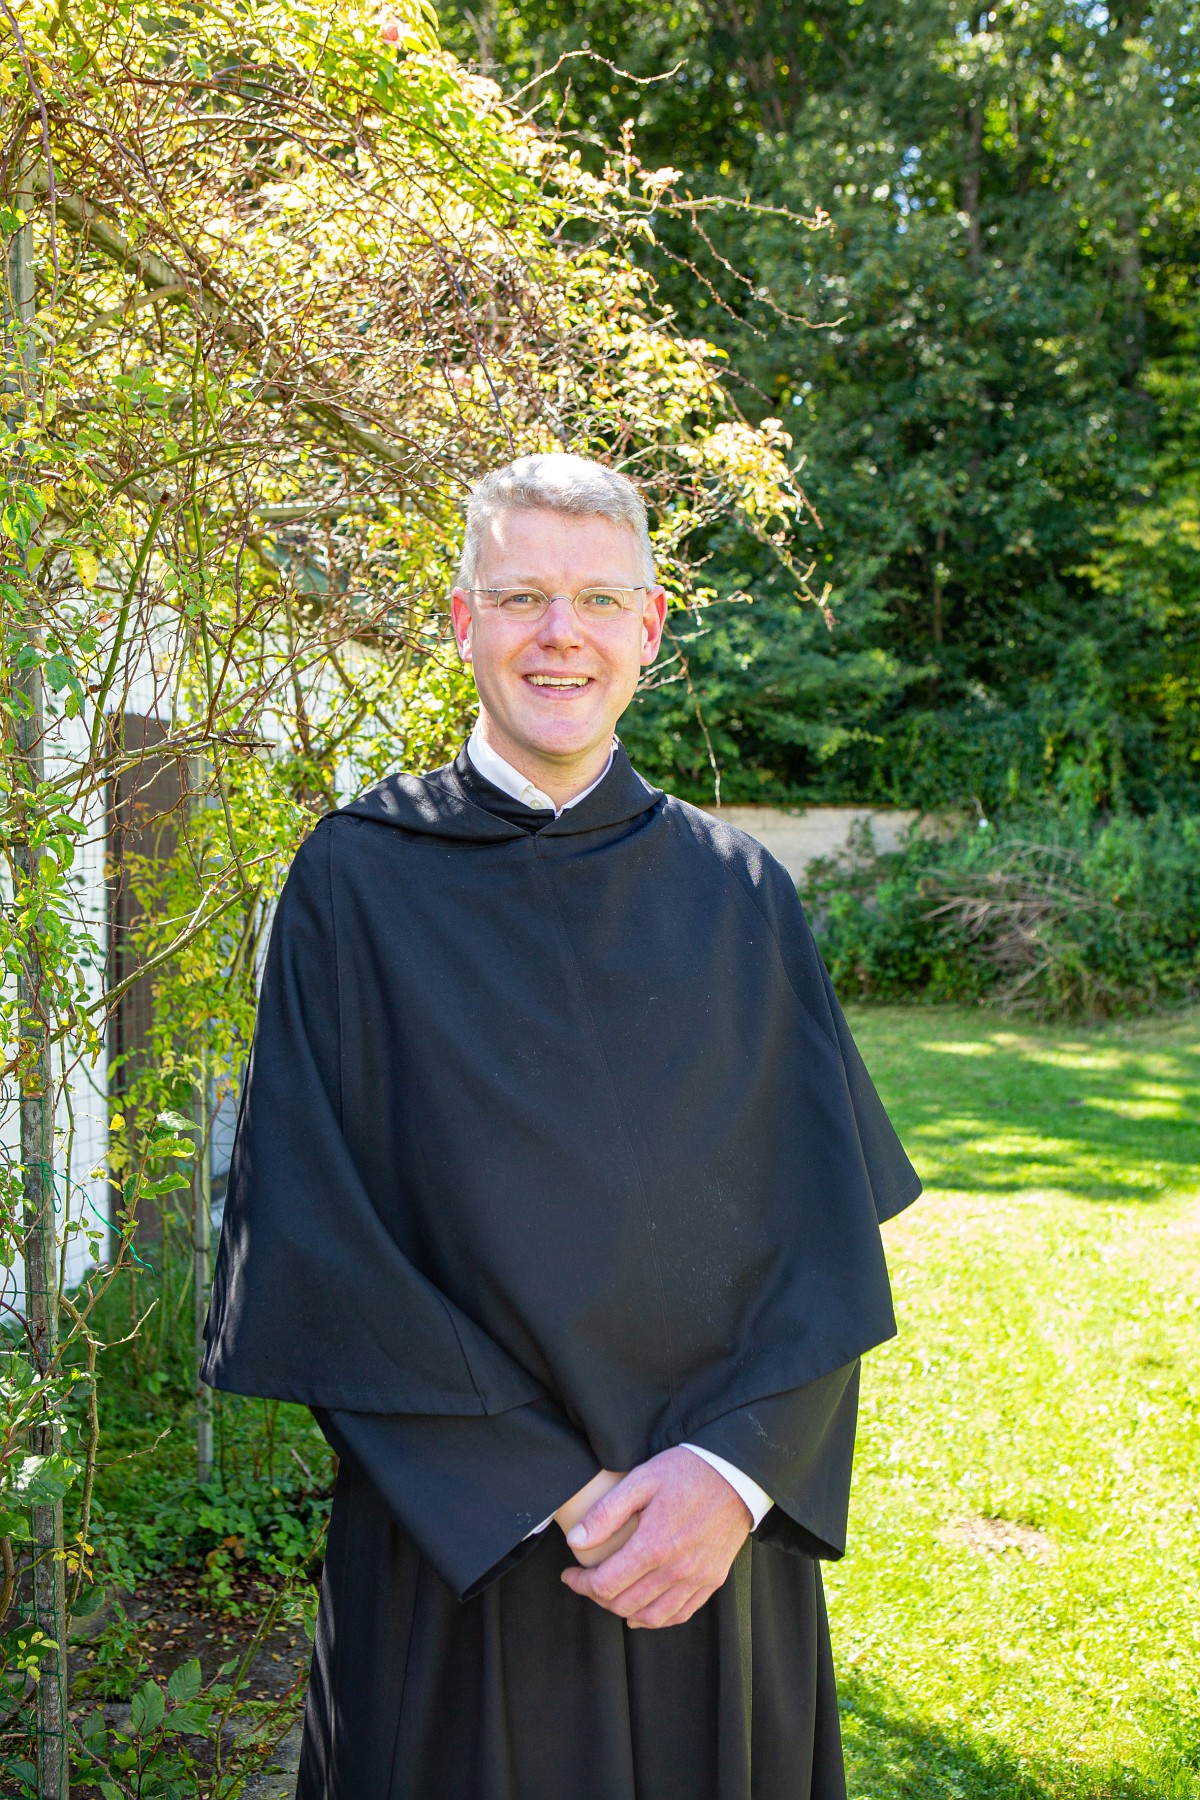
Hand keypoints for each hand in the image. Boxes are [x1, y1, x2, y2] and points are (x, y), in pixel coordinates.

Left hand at [559, 1446, 751, 1628]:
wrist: (736, 1474)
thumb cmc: (687, 1472)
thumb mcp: (641, 1479)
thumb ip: (606, 1513)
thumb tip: (576, 1541)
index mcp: (653, 1545)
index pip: (605, 1584)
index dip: (580, 1585)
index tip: (569, 1576)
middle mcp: (676, 1570)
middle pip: (624, 1604)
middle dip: (598, 1598)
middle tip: (587, 1582)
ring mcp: (697, 1579)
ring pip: (651, 1617)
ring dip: (624, 1612)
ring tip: (611, 1596)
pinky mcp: (712, 1581)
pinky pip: (679, 1614)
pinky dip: (657, 1618)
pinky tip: (643, 1610)